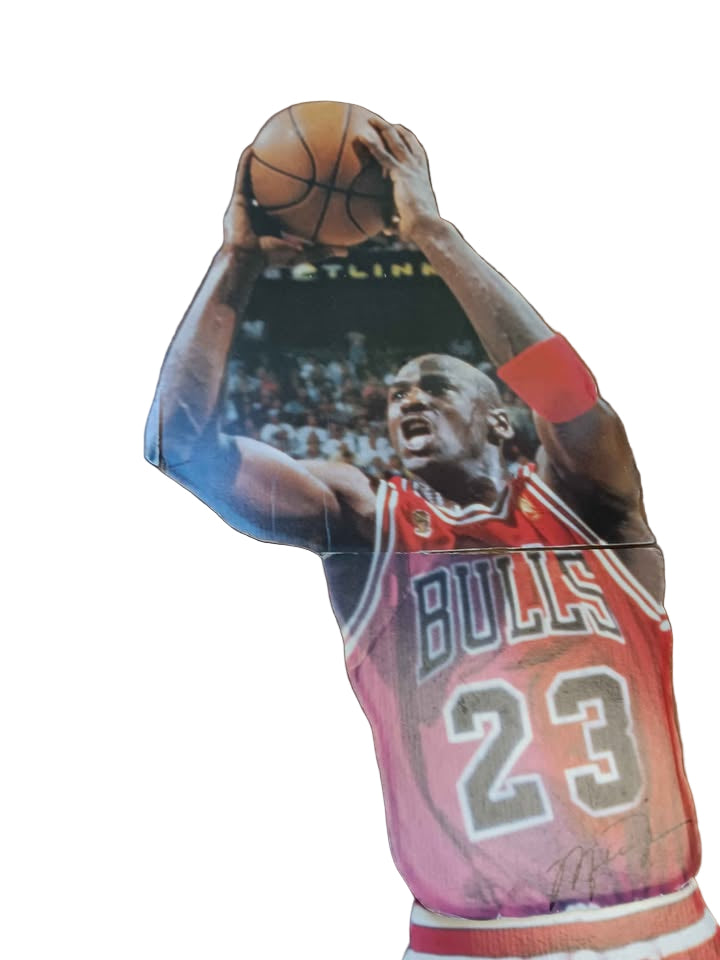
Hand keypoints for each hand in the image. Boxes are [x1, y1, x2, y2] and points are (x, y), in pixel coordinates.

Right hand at [223, 147, 347, 265]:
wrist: (246, 260)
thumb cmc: (271, 259)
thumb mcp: (302, 253)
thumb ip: (322, 250)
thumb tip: (346, 252)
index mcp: (273, 219)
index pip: (285, 199)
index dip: (294, 186)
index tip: (308, 172)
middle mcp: (260, 208)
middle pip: (270, 184)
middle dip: (276, 168)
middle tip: (289, 149)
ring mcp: (247, 203)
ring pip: (253, 176)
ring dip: (258, 159)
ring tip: (266, 139)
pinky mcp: (237, 199)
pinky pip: (241, 176)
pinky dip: (245, 162)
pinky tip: (252, 147)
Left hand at [355, 120, 441, 241]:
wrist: (427, 227)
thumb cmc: (420, 230)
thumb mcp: (408, 222)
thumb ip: (396, 221)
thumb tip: (388, 229)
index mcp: (424, 177)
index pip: (418, 153)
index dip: (410, 140)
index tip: (402, 132)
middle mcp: (419, 169)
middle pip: (408, 141)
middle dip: (396, 130)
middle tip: (383, 121)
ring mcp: (410, 169)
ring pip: (395, 142)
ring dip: (383, 129)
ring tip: (371, 119)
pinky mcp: (400, 174)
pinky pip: (383, 156)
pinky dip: (372, 145)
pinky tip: (361, 137)